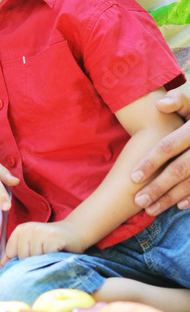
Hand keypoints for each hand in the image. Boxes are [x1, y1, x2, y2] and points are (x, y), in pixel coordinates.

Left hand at [3, 220, 84, 264]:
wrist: (74, 233)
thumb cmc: (51, 242)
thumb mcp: (32, 244)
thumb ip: (16, 253)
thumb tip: (2, 264)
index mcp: (21, 230)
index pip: (12, 254)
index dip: (22, 261)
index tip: (33, 258)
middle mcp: (29, 228)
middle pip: (22, 258)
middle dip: (33, 263)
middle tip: (45, 257)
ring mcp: (41, 232)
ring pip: (34, 259)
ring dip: (44, 262)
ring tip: (51, 256)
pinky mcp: (52, 238)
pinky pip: (46, 257)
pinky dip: (52, 260)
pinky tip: (57, 254)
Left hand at [132, 89, 189, 213]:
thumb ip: (178, 101)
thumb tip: (159, 104)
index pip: (169, 147)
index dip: (151, 162)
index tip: (133, 177)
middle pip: (178, 171)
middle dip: (158, 187)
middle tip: (138, 201)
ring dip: (171, 198)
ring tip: (150, 209)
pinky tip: (178, 206)